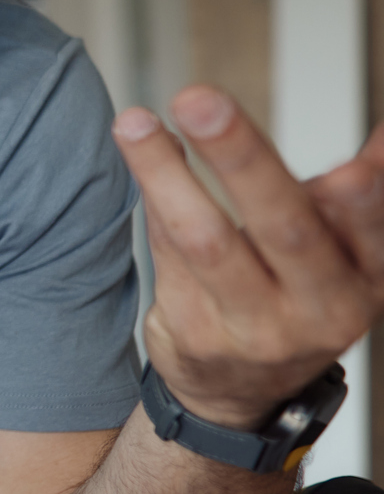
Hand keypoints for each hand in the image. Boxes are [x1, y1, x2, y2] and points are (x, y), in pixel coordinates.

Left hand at [112, 85, 383, 428]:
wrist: (238, 392)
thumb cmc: (294, 297)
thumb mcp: (344, 255)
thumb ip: (358, 198)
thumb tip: (383, 140)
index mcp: (365, 282)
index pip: (371, 233)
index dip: (363, 201)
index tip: (352, 168)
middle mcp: (317, 312)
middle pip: (282, 229)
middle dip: (242, 159)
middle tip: (201, 101)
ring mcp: (253, 328)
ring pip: (204, 240)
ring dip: (164, 173)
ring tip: (134, 121)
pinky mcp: (193, 332)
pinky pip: (168, 252)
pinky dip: (155, 196)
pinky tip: (143, 149)